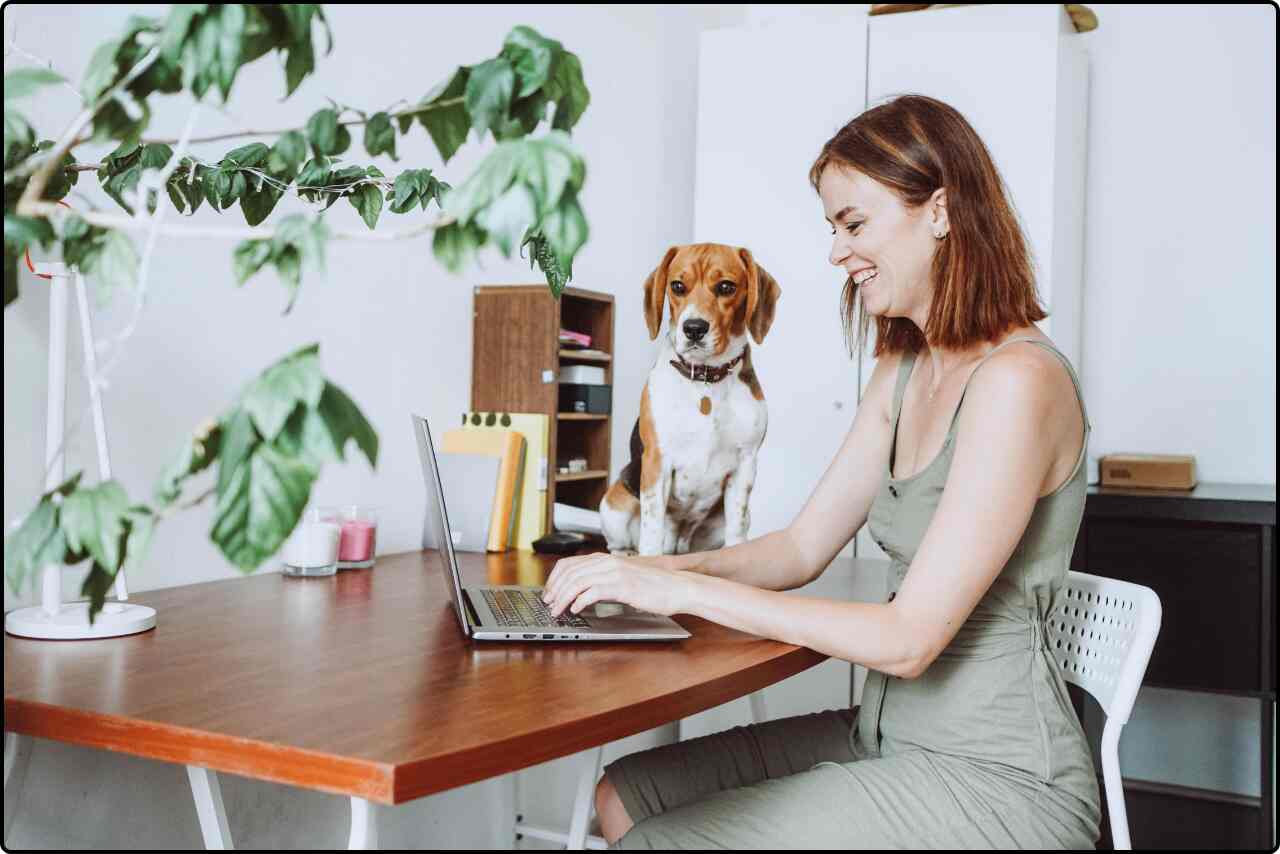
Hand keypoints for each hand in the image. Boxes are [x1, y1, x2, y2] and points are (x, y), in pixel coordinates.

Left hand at [541, 552, 695, 618]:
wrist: (677, 587)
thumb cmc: (654, 586)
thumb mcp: (624, 578)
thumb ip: (605, 581)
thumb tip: (584, 592)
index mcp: (606, 559)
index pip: (569, 564)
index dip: (554, 579)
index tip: (548, 593)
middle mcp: (607, 562)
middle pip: (569, 573)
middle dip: (554, 590)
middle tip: (548, 604)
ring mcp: (614, 573)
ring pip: (577, 582)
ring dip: (563, 598)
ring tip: (557, 611)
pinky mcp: (621, 586)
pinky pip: (592, 592)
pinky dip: (579, 602)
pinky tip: (576, 610)